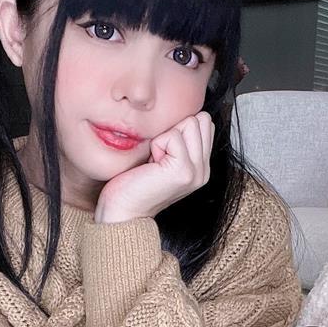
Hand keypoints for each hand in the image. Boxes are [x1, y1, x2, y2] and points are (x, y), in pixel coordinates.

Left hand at [94, 110, 214, 222]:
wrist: (123, 212)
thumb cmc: (133, 184)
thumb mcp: (161, 158)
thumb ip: (178, 140)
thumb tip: (181, 114)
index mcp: (201, 167)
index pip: (204, 123)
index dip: (178, 128)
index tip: (162, 152)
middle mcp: (204, 170)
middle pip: (199, 119)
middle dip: (174, 130)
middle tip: (157, 157)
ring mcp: (196, 172)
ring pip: (190, 123)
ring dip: (165, 137)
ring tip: (155, 161)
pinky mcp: (183, 171)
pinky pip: (173, 135)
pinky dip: (157, 145)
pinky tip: (151, 165)